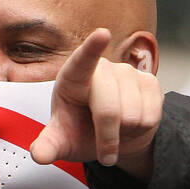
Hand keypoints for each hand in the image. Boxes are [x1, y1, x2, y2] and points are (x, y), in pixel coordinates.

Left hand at [30, 28, 161, 179]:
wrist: (111, 137)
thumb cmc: (79, 132)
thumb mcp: (61, 142)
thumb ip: (48, 147)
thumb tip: (38, 155)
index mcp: (72, 78)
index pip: (81, 62)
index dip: (92, 48)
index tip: (102, 34)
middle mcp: (102, 70)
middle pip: (108, 110)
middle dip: (106, 138)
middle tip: (103, 153)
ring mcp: (128, 73)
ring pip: (133, 116)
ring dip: (125, 133)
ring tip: (116, 129)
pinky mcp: (151, 82)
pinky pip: (151, 115)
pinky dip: (141, 130)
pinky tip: (131, 124)